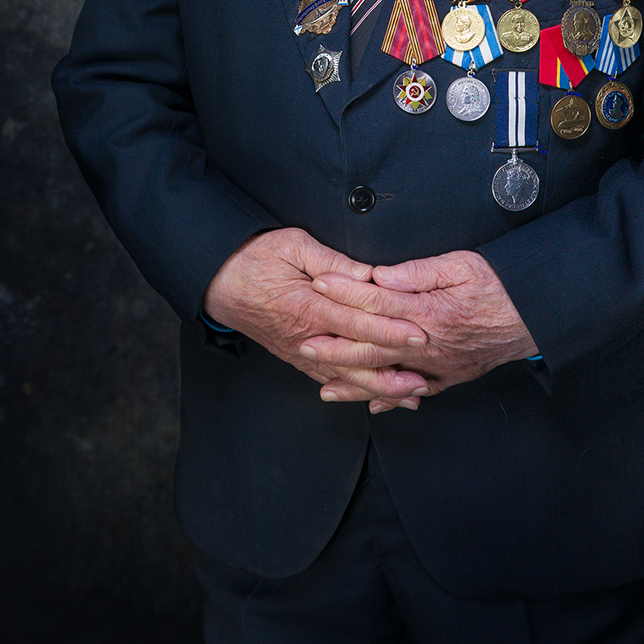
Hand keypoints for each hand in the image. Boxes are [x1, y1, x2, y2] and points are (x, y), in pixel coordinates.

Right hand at [202, 228, 429, 410]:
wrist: (218, 282)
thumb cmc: (255, 258)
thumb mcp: (293, 244)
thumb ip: (331, 260)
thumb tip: (366, 273)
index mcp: (308, 306)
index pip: (358, 322)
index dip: (391, 330)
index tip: (419, 333)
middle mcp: (306, 336)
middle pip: (356, 359)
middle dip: (394, 369)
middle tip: (426, 374)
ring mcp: (300, 351)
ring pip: (345, 377)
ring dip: (379, 388)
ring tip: (411, 395)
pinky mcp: (296, 357)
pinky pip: (329, 379)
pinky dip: (355, 391)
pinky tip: (376, 398)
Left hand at [304, 249, 537, 402]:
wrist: (537, 315)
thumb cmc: (502, 285)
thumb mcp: (462, 264)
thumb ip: (419, 271)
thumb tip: (383, 276)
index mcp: (429, 312)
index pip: (377, 302)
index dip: (346, 292)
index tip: (320, 283)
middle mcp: (429, 344)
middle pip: (374, 345)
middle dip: (336, 344)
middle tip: (304, 341)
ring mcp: (439, 365)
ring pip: (389, 376)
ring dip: (355, 381)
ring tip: (325, 385)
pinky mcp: (450, 375)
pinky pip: (416, 391)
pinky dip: (393, 400)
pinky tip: (373, 405)